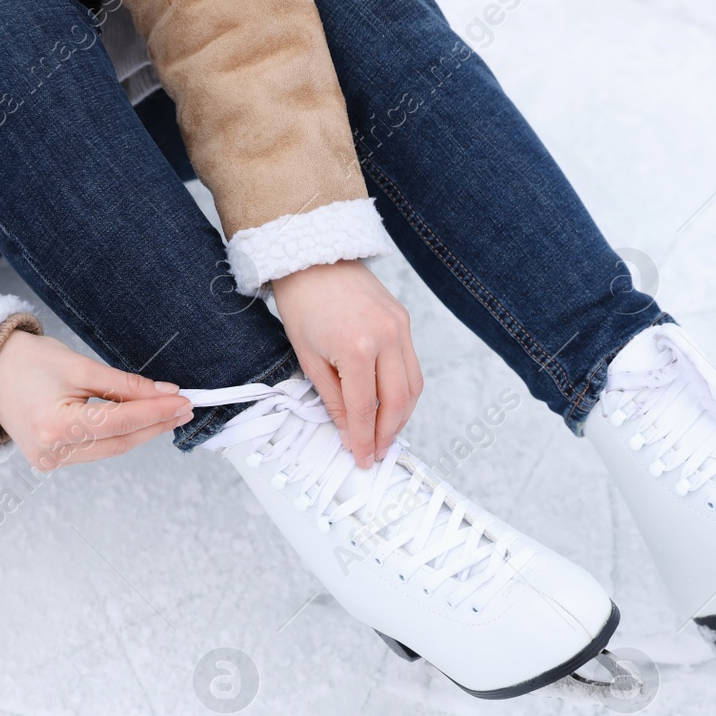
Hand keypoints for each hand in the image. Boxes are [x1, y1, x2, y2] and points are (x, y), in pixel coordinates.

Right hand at [0, 331, 192, 469]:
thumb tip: (163, 393)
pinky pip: (95, 450)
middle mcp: (52, 452)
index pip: (122, 421)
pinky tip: (137, 423)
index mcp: (57, 427)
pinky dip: (118, 436)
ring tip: (167, 414)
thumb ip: (123, 385)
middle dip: (155, 425)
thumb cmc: (25, 362)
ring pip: (111, 449)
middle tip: (184, 408)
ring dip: (140, 432)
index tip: (183, 400)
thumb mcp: (78, 365)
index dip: (156, 411)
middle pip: (120, 442)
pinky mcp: (50, 461)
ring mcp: (50, 461)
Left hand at [271, 260, 423, 468]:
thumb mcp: (308, 358)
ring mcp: (400, 328)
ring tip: (386, 434)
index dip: (364, 439)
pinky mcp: (404, 321)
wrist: (313, 258)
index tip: (362, 458)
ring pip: (413, 386)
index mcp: (356, 348)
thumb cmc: (302, 304)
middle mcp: (386, 338)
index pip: (365, 408)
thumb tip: (350, 432)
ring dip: (402, 416)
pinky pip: (412, 365)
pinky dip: (405, 390)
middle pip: (398, 401)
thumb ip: (332, 398)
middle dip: (388, 433)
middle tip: (378, 453)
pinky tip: (391, 405)